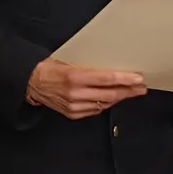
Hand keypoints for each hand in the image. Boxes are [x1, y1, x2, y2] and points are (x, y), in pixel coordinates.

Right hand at [26, 58, 146, 118]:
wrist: (31, 83)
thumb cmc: (50, 67)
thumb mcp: (67, 59)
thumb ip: (88, 64)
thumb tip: (111, 65)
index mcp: (74, 77)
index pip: (106, 79)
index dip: (124, 80)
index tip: (138, 78)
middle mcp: (75, 94)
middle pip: (109, 94)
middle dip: (128, 90)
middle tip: (141, 86)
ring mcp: (74, 106)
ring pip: (104, 103)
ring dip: (120, 98)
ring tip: (131, 92)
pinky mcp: (72, 114)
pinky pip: (95, 110)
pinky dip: (106, 103)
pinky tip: (114, 98)